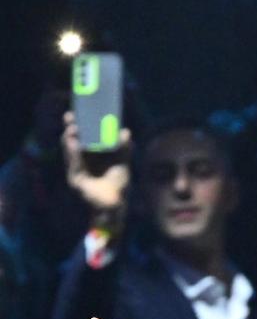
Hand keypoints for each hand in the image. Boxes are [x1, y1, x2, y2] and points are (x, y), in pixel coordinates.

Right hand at [62, 111, 131, 226]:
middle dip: (70, 129)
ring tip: (73, 129)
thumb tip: (126, 132)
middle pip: (72, 141)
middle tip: (71, 117)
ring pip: (69, 151)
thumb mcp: (122, 164)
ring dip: (70, 139)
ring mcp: (76, 170)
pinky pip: (73, 164)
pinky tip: (74, 143)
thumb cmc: (118, 186)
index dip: (78, 124)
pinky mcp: (75, 180)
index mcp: (91, 155)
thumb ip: (124, 149)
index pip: (81, 136)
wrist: (115, 206)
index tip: (77, 112)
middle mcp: (81, 160)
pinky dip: (73, 154)